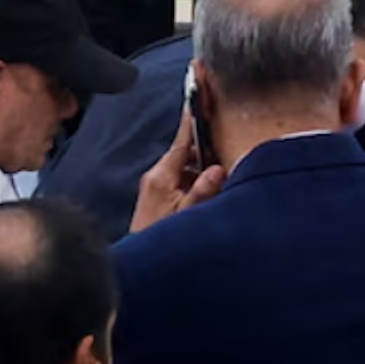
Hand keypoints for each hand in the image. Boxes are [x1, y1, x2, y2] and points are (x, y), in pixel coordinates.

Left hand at [130, 111, 226, 233]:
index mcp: (161, 176)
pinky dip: (195, 183)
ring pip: (184, 170)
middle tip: (225, 150)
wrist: (139, 261)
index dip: (190, 122)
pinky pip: (180, 182)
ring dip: (202, 172)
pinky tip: (208, 195)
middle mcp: (156, 178)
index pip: (180, 142)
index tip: (196, 102)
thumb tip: (218, 168)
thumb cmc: (160, 236)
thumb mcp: (188, 213)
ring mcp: (155, 188)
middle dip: (205, 153)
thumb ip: (204, 189)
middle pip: (184, 155)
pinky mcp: (157, 199)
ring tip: (220, 179)